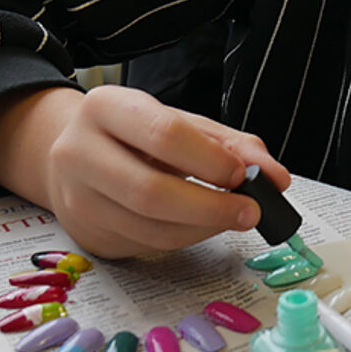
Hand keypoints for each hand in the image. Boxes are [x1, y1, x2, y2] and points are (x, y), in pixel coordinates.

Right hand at [0, 84, 289, 257]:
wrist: (73, 155)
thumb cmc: (136, 136)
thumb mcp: (182, 125)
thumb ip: (232, 146)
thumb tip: (277, 178)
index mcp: (105, 107)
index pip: (163, 134)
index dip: (209, 160)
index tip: (243, 174)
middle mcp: (79, 151)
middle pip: (150, 191)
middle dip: (211, 206)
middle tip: (250, 210)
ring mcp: (76, 197)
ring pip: (149, 226)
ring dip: (203, 228)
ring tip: (232, 217)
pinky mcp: (86, 234)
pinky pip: (146, 244)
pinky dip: (185, 239)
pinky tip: (202, 225)